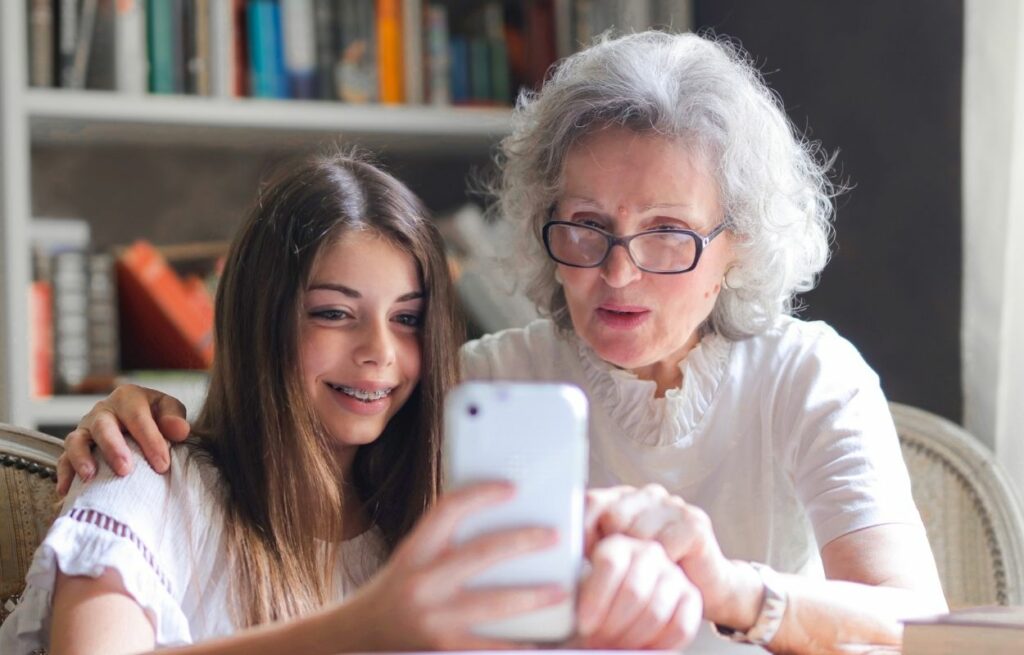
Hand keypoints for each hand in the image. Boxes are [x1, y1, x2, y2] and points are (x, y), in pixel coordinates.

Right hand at [57, 385, 189, 495]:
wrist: (135, 419)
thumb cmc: (154, 416)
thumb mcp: (168, 409)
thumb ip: (174, 417)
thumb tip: (180, 430)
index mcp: (127, 398)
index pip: (138, 418)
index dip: (150, 441)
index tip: (162, 465)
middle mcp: (102, 411)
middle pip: (103, 427)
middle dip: (113, 449)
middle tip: (125, 470)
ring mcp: (85, 429)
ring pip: (76, 441)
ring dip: (81, 459)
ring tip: (90, 477)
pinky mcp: (75, 447)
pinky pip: (64, 459)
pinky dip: (64, 474)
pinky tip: (67, 491)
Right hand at [342, 482, 568, 649]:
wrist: (357, 639)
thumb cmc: (393, 594)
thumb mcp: (410, 559)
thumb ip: (444, 542)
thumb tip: (496, 517)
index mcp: (414, 553)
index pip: (448, 510)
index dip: (481, 495)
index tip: (512, 488)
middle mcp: (422, 583)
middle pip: (481, 553)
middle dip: (522, 542)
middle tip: (553, 536)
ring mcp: (434, 620)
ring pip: (494, 604)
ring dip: (533, 596)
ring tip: (561, 589)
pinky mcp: (445, 650)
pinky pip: (492, 647)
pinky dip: (519, 644)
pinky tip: (542, 639)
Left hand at [574, 534, 701, 648]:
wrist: (637, 605)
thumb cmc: (600, 601)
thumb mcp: (582, 589)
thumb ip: (574, 590)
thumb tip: (554, 609)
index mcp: (617, 543)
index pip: (611, 562)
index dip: (596, 598)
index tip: (584, 624)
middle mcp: (648, 551)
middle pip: (633, 590)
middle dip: (613, 626)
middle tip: (597, 643)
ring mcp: (673, 572)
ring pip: (655, 611)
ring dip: (632, 639)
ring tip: (615, 647)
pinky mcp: (692, 595)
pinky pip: (680, 626)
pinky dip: (658, 646)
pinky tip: (641, 650)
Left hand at [585, 484, 740, 624]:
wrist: (708, 589)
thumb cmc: (654, 577)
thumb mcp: (617, 560)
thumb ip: (592, 547)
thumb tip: (559, 550)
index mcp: (624, 498)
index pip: (590, 501)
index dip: (582, 530)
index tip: (582, 559)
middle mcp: (648, 494)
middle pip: (613, 516)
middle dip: (613, 549)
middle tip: (620, 574)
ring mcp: (673, 505)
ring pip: (638, 532)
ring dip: (639, 562)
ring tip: (646, 576)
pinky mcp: (694, 523)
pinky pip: (664, 546)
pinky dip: (662, 567)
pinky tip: (668, 572)